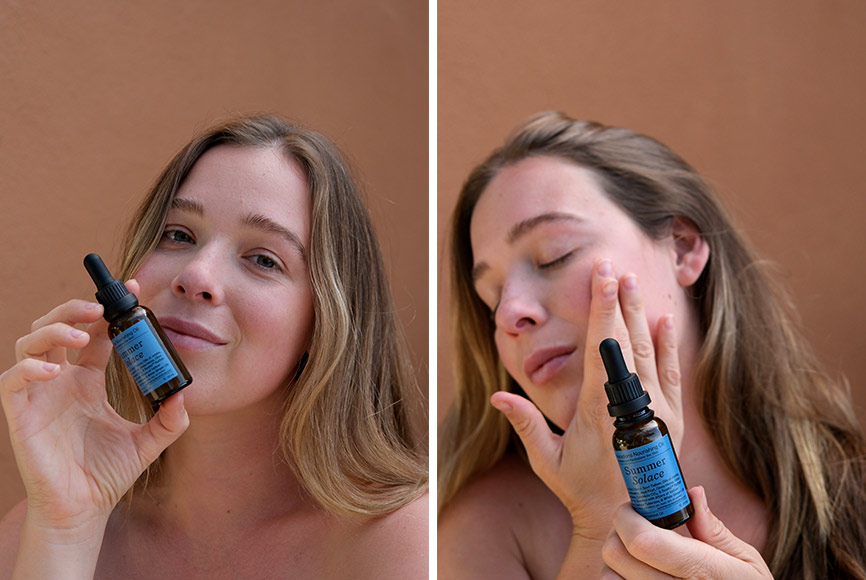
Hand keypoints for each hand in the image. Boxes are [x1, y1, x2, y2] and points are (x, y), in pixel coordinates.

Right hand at [0, 281, 188, 532]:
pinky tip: (54, 370)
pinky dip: (28, 367)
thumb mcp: (149, 441)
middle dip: (74, 308)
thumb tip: (185, 394)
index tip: (132, 291)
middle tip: (100, 306)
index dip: (108, 309)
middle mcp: (62, 380)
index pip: (94, 333)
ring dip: (52, 330)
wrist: (83, 509)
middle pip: (56, 326)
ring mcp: (39, 395)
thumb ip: (171, 419)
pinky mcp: (20, 414)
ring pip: (29, 342)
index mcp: (88, 380)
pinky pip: (11, 380)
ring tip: (78, 334)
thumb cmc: (108, 473)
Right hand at [489, 259, 684, 538]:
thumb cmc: (582, 489)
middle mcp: (633, 406)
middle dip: (620, 302)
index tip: (602, 279)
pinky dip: (668, 346)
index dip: (603, 311)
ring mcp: (657, 412)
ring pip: (650, 353)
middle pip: (628, 343)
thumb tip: (498, 396)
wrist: (630, 518)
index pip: (603, 349)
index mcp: (600, 411)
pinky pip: (671, 375)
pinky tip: (664, 321)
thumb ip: (525, 425)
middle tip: (614, 267)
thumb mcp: (548, 461)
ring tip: (633, 283)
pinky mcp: (672, 419)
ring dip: (641, 315)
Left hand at [601, 486, 772, 578]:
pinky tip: (639, 574)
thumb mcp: (747, 563)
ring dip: (616, 561)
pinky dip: (619, 579)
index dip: (627, 517)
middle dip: (618, 531)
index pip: (642, 540)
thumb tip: (693, 492)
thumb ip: (715, 530)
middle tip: (635, 526)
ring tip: (640, 555)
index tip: (633, 507)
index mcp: (702, 572)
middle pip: (616, 555)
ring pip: (608, 576)